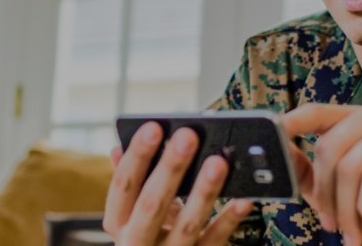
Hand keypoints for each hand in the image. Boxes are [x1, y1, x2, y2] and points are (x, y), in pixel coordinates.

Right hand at [103, 122, 253, 244]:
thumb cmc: (150, 231)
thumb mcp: (134, 209)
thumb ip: (131, 181)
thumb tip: (118, 148)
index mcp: (118, 221)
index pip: (123, 185)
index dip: (137, 155)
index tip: (154, 127)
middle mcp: (137, 241)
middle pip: (151, 204)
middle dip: (170, 168)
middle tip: (188, 136)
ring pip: (187, 224)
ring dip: (203, 191)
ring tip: (218, 162)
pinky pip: (214, 240)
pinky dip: (229, 220)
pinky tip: (243, 200)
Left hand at [282, 98, 361, 245]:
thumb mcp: (334, 191)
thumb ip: (306, 170)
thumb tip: (277, 150)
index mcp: (360, 117)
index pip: (318, 112)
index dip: (293, 123)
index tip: (273, 134)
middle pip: (331, 145)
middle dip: (325, 193)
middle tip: (330, 224)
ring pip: (351, 165)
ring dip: (347, 208)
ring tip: (352, 229)